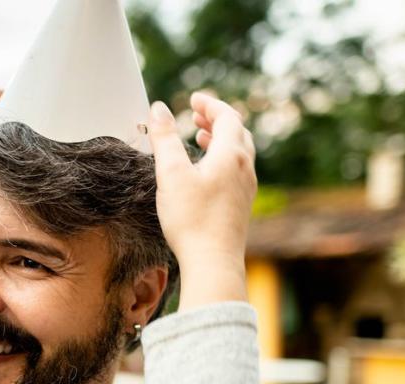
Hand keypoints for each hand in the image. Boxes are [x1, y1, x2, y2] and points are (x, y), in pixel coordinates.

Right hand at [147, 92, 256, 309]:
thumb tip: (158, 109)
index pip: (227, 116)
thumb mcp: (171, 174)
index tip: (193, 99)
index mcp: (231, 155)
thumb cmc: (192, 220)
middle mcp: (244, 168)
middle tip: (196, 115)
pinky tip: (207, 172)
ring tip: (202, 138)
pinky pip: (237, 170)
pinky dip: (223, 159)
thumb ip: (164, 138)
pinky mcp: (241, 205)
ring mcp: (246, 187)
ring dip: (221, 139)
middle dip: (217, 119)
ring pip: (239, 152)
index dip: (210, 104)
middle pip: (237, 131)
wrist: (212, 262)